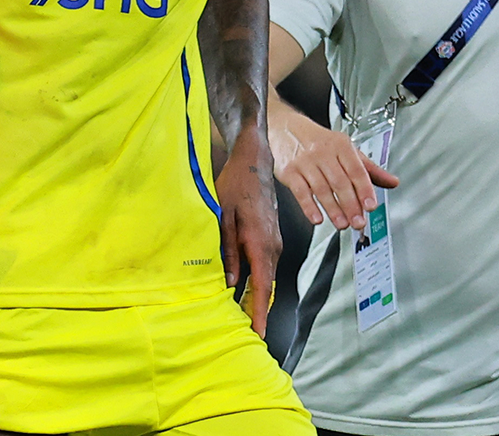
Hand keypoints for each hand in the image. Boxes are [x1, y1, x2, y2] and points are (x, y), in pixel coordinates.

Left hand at [216, 127, 282, 336]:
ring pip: (265, 277)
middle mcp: (272, 246)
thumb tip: (229, 281)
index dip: (258, 312)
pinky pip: (264, 266)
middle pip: (266, 287)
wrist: (255, 163)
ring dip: (256, 298)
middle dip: (257, 312)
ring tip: (244, 319)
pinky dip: (257, 282)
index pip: (261, 286)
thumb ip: (228, 250)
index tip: (257, 334)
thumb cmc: (236, 186)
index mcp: (260, 242)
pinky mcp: (270, 238)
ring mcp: (274, 242)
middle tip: (248, 336)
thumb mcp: (224, 217)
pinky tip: (244, 291)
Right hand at [272, 110, 398, 230]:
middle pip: (340, 182)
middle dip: (350, 205)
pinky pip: (300, 192)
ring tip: (342, 224)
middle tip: (358, 222)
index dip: (364, 189)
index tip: (370, 206)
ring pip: (321, 189)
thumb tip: (393, 182)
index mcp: (340, 145)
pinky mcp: (288, 171)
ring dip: (333, 209)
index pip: (356, 170)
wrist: (284, 128)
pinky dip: (309, 207)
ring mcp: (304, 162)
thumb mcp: (345, 149)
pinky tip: (317, 218)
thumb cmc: (318, 141)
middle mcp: (322, 152)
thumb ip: (369, 168)